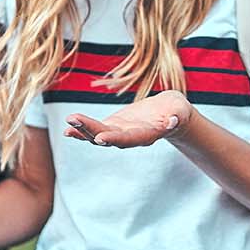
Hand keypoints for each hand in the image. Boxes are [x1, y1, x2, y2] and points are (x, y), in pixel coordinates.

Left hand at [65, 90, 194, 147]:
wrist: (170, 113)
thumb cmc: (177, 110)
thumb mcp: (180, 110)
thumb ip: (177, 116)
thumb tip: (173, 121)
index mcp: (147, 135)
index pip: (129, 139)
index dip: (115, 138)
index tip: (100, 137)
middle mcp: (130, 138)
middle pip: (108, 137)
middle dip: (90, 130)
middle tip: (73, 122)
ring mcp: (120, 133)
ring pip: (98, 135)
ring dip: (82, 129)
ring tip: (68, 121)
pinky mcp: (114, 126)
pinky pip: (95, 130)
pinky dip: (82, 129)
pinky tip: (69, 128)